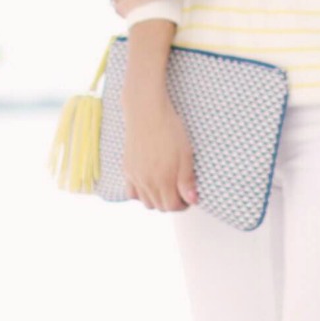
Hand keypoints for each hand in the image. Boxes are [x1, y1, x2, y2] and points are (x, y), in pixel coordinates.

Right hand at [122, 92, 197, 209]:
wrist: (147, 113)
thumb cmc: (169, 130)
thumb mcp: (186, 155)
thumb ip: (187, 180)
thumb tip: (192, 200)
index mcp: (163, 180)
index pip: (173, 206)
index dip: (183, 205)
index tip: (189, 197)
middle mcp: (146, 182)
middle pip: (159, 206)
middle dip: (172, 203)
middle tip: (180, 192)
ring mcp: (135, 177)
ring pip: (145, 202)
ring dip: (157, 200)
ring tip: (166, 188)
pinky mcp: (127, 169)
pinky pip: (131, 193)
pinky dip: (140, 194)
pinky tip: (149, 185)